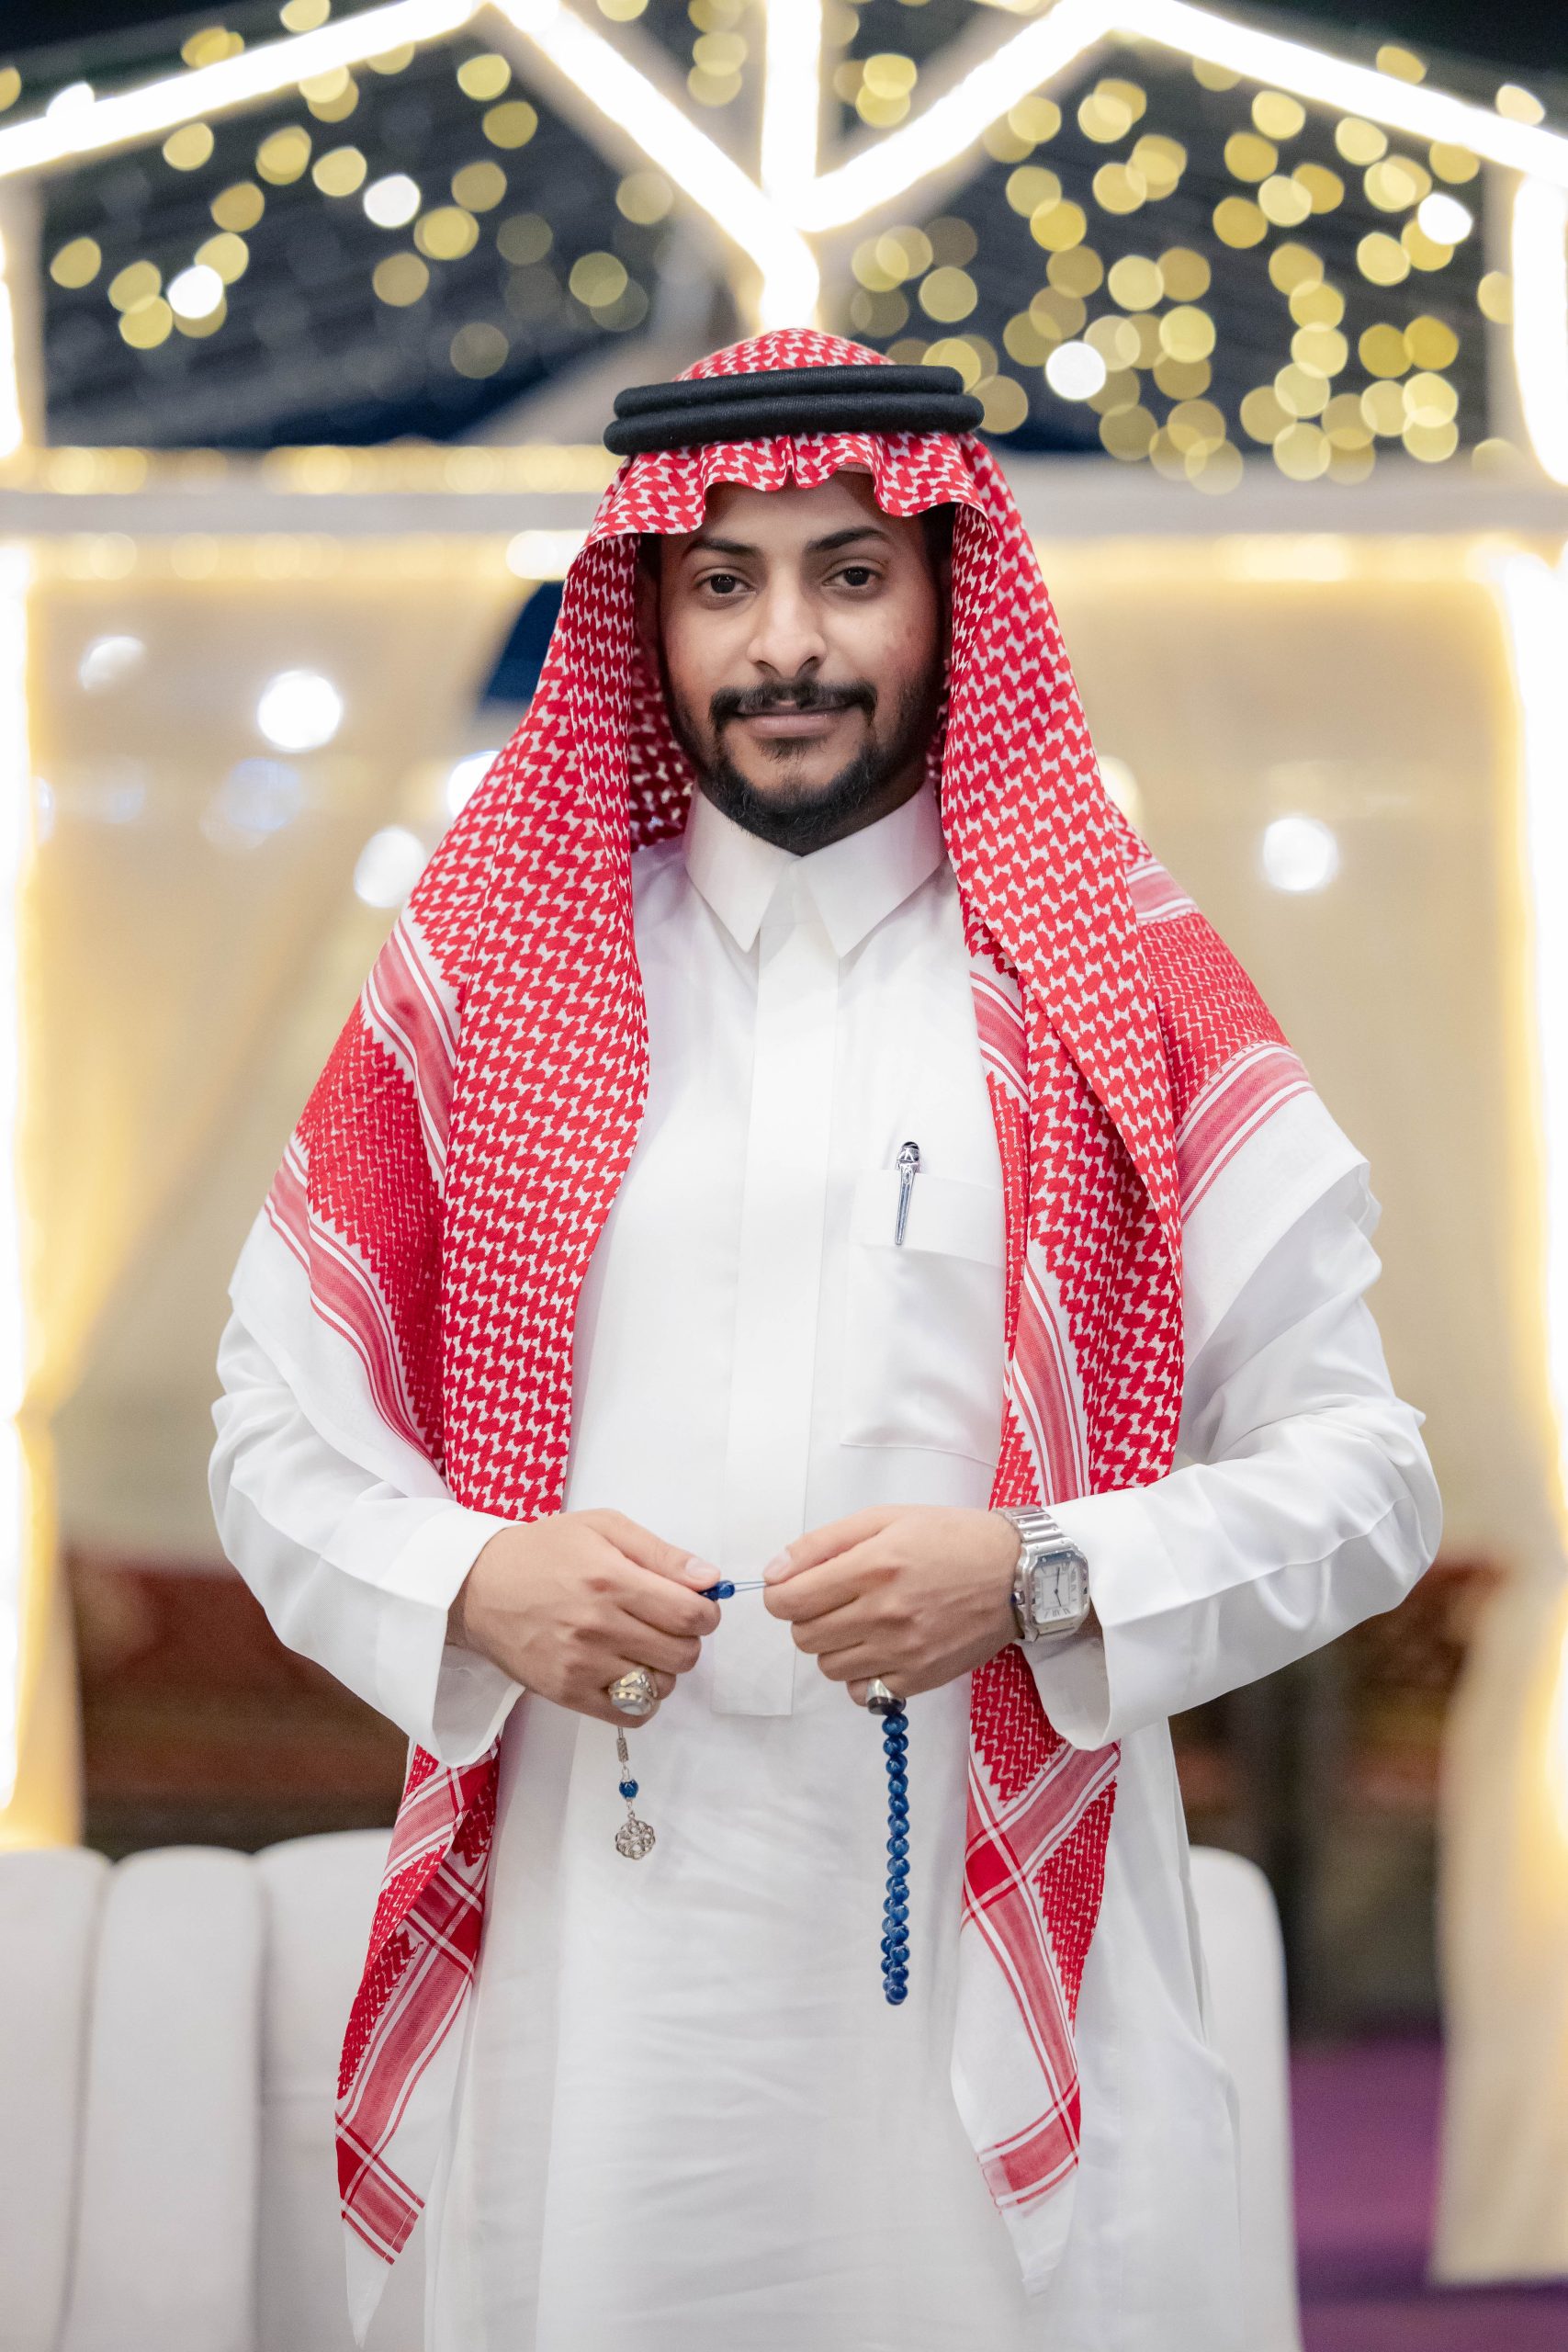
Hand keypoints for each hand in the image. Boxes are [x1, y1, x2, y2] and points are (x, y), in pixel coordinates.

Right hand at [447, 1509, 720, 1725]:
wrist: (478, 1586)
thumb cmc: (544, 1550)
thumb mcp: (603, 1528)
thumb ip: (661, 1553)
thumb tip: (709, 1580)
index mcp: (611, 1580)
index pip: (690, 1615)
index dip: (706, 1613)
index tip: (696, 1607)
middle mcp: (598, 1626)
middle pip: (682, 1654)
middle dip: (686, 1639)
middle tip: (666, 1625)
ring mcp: (581, 1665)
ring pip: (661, 1686)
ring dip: (663, 1669)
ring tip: (641, 1647)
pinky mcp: (566, 1693)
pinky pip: (631, 1715)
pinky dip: (641, 1699)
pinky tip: (629, 1674)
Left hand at [762, 1505, 1019, 1705]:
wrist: (1018, 1573)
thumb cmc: (951, 1537)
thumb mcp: (886, 1518)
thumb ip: (822, 1543)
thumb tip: (773, 1573)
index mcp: (872, 1566)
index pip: (789, 1601)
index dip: (781, 1596)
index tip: (793, 1590)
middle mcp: (884, 1613)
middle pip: (804, 1636)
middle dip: (807, 1618)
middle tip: (834, 1601)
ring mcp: (903, 1651)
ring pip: (829, 1667)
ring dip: (834, 1646)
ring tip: (861, 1623)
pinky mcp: (920, 1679)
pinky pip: (863, 1692)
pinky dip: (862, 1674)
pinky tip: (880, 1649)